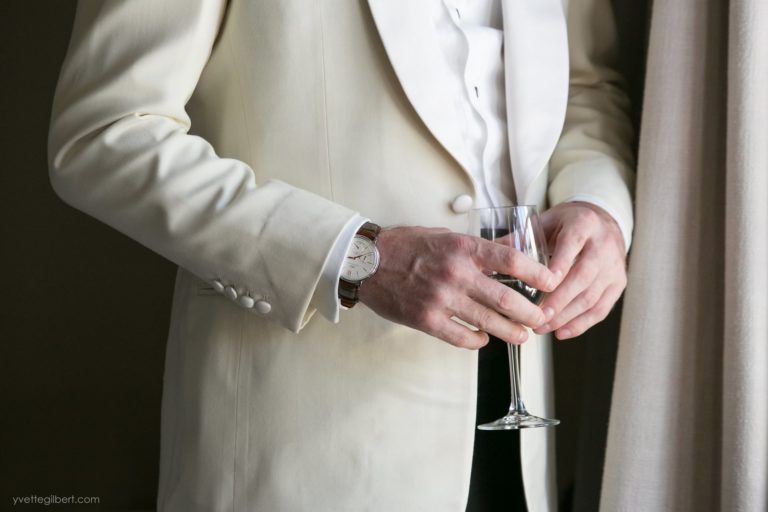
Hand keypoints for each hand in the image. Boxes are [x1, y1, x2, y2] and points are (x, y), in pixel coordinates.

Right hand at [359, 226, 557, 349]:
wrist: (366, 262)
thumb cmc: (407, 246)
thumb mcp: (445, 236)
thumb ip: (478, 247)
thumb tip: (513, 250)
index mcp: (462, 248)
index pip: (510, 260)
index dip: (537, 273)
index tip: (552, 282)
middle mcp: (455, 273)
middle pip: (505, 298)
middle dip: (530, 313)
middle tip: (541, 319)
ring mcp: (440, 298)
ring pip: (487, 321)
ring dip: (510, 332)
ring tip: (522, 336)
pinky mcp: (426, 319)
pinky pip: (461, 337)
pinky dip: (477, 340)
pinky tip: (483, 339)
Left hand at [533, 202, 626, 339]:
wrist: (602, 222)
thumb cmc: (568, 225)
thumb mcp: (546, 222)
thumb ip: (521, 238)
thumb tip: (490, 253)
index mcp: (583, 224)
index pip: (572, 244)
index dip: (560, 264)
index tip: (544, 284)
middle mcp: (603, 245)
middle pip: (583, 276)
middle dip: (559, 300)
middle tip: (538, 316)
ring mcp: (614, 266)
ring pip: (592, 296)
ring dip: (566, 316)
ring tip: (543, 327)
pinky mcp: (618, 283)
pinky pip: (601, 308)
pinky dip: (581, 324)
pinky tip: (562, 332)